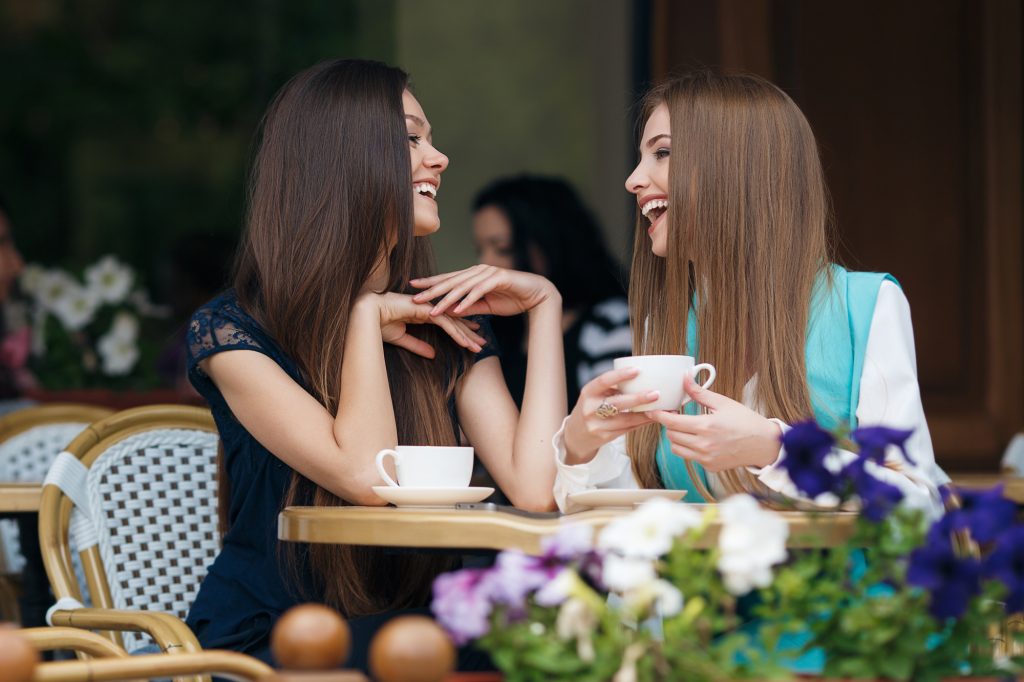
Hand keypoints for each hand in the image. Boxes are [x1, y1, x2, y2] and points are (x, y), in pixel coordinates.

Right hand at [362, 292, 486, 358]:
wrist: (365, 314)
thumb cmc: (378, 324)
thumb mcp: (402, 338)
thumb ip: (417, 345)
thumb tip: (432, 355)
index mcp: (423, 312)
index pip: (447, 322)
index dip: (460, 331)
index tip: (472, 340)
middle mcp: (429, 308)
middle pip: (455, 321)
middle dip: (470, 333)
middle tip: (483, 344)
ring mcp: (428, 307)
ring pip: (454, 322)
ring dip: (467, 336)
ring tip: (479, 347)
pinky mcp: (425, 310)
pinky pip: (445, 323)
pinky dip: (456, 333)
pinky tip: (466, 342)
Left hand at [410, 265, 558, 317]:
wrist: (537, 294)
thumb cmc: (513, 299)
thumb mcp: (486, 306)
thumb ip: (469, 307)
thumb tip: (450, 312)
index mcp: (474, 275)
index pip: (448, 279)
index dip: (430, 283)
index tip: (413, 288)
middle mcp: (479, 271)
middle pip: (450, 281)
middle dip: (431, 290)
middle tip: (414, 297)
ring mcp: (488, 273)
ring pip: (462, 286)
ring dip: (446, 299)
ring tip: (433, 310)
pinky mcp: (499, 279)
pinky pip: (479, 291)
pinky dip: (467, 301)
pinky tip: (456, 310)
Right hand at [563, 366, 657, 463]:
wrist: (575, 436)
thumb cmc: (591, 409)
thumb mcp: (594, 395)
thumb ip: (612, 388)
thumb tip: (642, 377)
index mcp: (588, 392)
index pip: (603, 381)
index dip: (620, 375)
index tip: (638, 370)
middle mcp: (590, 409)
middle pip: (617, 403)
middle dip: (638, 398)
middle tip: (656, 393)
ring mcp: (596, 425)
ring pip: (625, 419)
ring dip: (644, 414)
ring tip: (660, 408)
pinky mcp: (604, 437)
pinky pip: (626, 429)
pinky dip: (640, 423)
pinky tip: (651, 418)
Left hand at [648, 376, 781, 472]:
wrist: (764, 444)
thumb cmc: (746, 421)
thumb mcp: (723, 403)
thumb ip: (700, 393)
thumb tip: (685, 378)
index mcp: (705, 426)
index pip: (671, 422)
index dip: (658, 416)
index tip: (652, 411)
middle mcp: (703, 445)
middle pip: (671, 436)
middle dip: (669, 425)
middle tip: (675, 416)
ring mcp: (706, 458)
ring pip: (676, 448)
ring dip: (676, 438)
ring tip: (686, 428)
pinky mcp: (709, 466)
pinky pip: (689, 457)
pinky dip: (688, 448)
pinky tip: (699, 439)